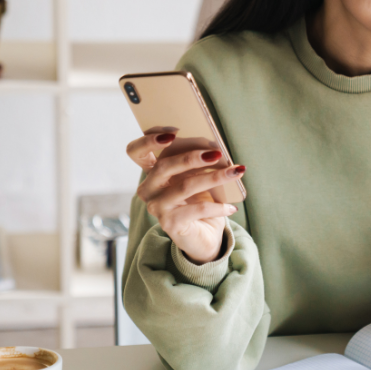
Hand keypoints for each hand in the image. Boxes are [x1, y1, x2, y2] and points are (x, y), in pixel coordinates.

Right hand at [126, 131, 243, 264]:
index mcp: (152, 173)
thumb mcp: (195, 178)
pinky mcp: (170, 224)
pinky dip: (218, 207)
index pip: (135, 152)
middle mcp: (148, 189)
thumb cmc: (199, 201)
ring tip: (235, 172)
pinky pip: (197, 209)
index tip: (172, 133)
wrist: (203, 236)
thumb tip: (215, 148)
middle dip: (192, 157)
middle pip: (164, 166)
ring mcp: (156, 207)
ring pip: (185, 186)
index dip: (148, 140)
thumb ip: (196, 163)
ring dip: (214, 177)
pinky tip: (231, 207)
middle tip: (217, 153)